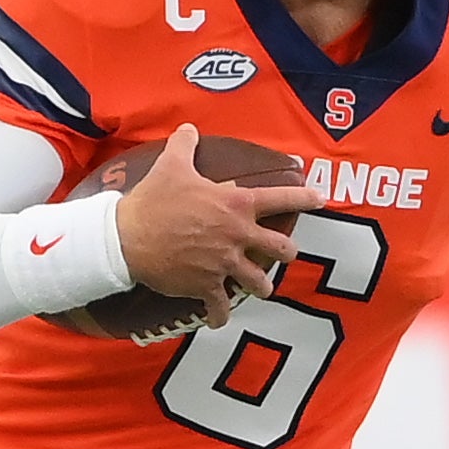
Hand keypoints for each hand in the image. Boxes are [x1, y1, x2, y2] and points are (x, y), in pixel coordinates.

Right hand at [114, 124, 314, 328]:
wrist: (128, 238)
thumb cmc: (154, 200)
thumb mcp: (171, 165)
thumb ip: (186, 145)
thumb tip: (188, 129)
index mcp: (236, 204)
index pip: (281, 199)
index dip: (304, 199)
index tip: (321, 200)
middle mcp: (238, 236)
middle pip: (282, 249)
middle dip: (286, 252)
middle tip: (283, 253)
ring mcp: (225, 264)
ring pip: (260, 284)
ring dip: (261, 288)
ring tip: (261, 289)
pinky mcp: (207, 287)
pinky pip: (221, 308)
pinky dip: (220, 315)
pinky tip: (218, 319)